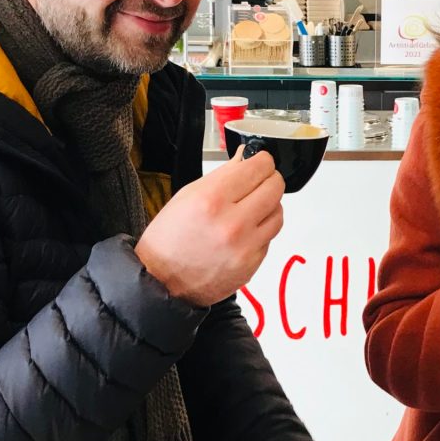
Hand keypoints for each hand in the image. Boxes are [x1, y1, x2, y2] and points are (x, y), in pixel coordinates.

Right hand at [136, 148, 284, 306]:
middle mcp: (232, 224)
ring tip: (252, 206)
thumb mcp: (186, 196)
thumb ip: (222, 175)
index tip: (259, 161)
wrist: (161, 282)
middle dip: (268, 179)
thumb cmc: (168, 241)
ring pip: (278, 212)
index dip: (261, 160)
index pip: (259, 167)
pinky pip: (270, 237)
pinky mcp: (252, 264)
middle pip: (275, 187)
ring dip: (269, 205)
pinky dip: (262, 229)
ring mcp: (245, 247)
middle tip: (259, 180)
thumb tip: (244, 158)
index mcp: (212, 200)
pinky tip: (245, 230)